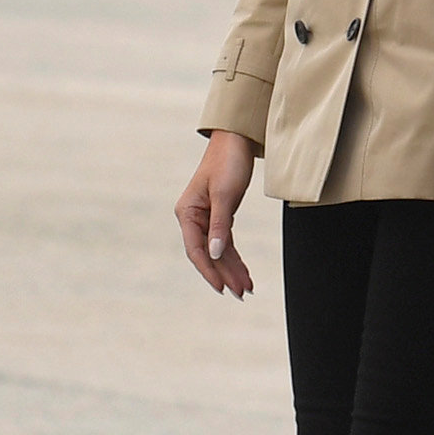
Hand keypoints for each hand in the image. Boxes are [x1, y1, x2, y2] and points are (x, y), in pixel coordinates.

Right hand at [175, 132, 257, 298]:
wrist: (237, 140)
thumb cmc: (228, 162)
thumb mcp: (225, 195)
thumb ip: (219, 225)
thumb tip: (214, 254)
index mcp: (187, 213)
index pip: (195, 249)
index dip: (209, 270)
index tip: (223, 287)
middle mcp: (193, 218)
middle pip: (208, 254)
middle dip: (225, 274)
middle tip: (241, 294)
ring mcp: (205, 218)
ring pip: (218, 251)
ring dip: (232, 270)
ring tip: (247, 289)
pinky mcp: (219, 216)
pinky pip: (225, 243)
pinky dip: (235, 258)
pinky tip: (244, 273)